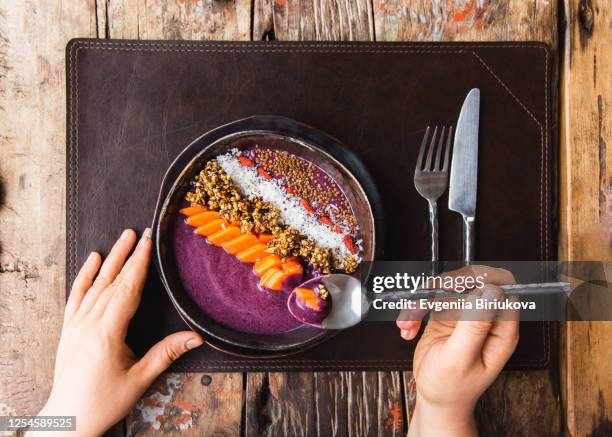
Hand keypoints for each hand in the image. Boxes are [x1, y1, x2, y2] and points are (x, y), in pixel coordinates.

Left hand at [31, 229, 203, 436]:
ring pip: (94, 283)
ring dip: (110, 259)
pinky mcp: (69, 329)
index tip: (149, 242)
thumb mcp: (140, 378)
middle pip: (112, 280)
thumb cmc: (102, 402)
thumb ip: (166, 353)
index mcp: (107, 332)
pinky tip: (90, 260)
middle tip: (140, 233)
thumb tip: (195, 337)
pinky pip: (76, 295)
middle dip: (128, 254)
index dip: (140, 263)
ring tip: (122, 239)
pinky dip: (83, 276)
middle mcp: (89, 323)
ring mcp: (76, 324)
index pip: (128, 288)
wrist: (67, 419)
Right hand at [397, 266, 518, 436]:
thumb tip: (492, 290)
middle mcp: (487, 317)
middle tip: (423, 302)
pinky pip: (430, 297)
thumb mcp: (461, 358)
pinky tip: (408, 329)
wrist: (434, 399)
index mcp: (501, 328)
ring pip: (446, 286)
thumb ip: (476, 324)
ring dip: (421, 301)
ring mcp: (466, 313)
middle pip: (471, 279)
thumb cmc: (451, 387)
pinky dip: (414, 310)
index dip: (479, 279)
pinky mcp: (447, 313)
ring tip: (408, 323)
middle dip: (442, 287)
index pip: (502, 286)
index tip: (454, 287)